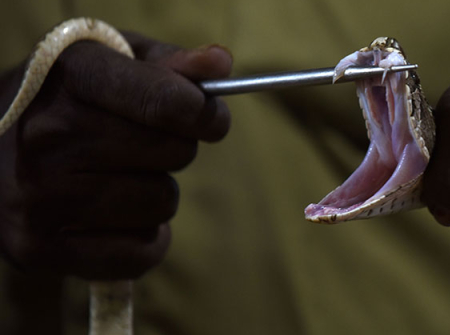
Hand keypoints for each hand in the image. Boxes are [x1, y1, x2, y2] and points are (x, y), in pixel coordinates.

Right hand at [0, 32, 232, 278]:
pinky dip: (144, 239)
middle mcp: (48, 135)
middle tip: (144, 145)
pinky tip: (114, 216)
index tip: (208, 118)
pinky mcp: (37, 247)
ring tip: (117, 177)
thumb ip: (169, 63)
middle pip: (175, 152)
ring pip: (162, 203)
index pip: (167, 101)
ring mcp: (38, 196)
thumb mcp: (111, 62)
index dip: (204, 113)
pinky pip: (141, 254)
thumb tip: (221, 65)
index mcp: (69, 77)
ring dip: (157, 193)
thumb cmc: (66, 100)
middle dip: (175, 148)